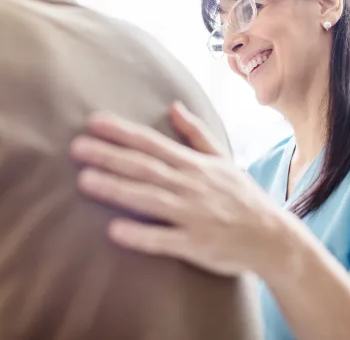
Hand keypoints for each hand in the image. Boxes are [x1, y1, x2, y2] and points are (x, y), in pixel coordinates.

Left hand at [70, 102, 287, 276]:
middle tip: (76, 148)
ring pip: (149, 199)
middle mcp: (191, 185)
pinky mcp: (196, 244)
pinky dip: (140, 234)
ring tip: (84, 181)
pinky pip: (164, 239)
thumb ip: (195, 133)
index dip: (122, 132)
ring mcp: (193, 214)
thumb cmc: (243, 197)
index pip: (152, 143)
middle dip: (109, 156)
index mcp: (194, 164)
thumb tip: (173, 105)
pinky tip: (113, 230)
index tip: (93, 122)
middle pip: (144, 167)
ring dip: (116, 189)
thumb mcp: (223, 159)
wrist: (273, 239)